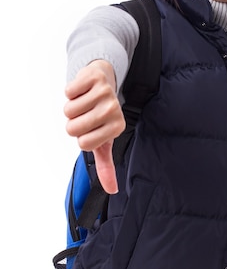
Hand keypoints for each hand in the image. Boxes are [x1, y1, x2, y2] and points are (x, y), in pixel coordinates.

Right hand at [64, 60, 125, 193]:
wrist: (105, 81)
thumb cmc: (101, 115)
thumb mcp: (104, 140)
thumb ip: (106, 166)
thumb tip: (111, 190)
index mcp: (116, 128)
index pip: (83, 144)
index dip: (81, 137)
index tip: (91, 128)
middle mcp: (113, 110)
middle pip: (72, 128)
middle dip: (73, 123)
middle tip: (86, 114)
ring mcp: (105, 93)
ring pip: (68, 111)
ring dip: (71, 107)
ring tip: (84, 102)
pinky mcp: (94, 78)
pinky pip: (68, 92)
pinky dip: (70, 92)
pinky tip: (83, 90)